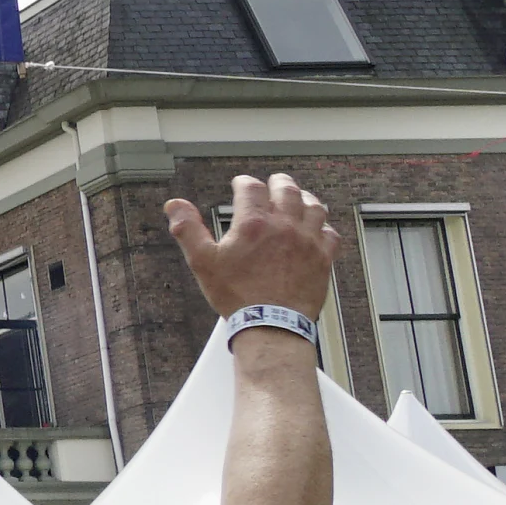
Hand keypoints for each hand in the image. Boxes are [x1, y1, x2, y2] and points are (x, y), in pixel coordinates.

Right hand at [165, 170, 340, 322]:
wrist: (271, 323)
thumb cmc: (237, 296)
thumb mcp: (203, 262)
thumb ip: (188, 229)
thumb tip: (175, 205)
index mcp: (254, 224)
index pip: (251, 188)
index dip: (244, 182)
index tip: (241, 183)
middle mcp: (285, 226)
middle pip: (287, 190)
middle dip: (279, 182)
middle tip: (275, 181)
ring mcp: (308, 240)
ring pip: (314, 207)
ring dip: (306, 198)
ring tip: (300, 197)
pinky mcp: (323, 257)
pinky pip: (330, 233)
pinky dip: (324, 226)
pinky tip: (319, 228)